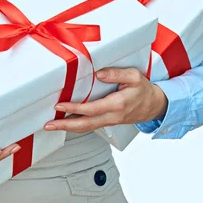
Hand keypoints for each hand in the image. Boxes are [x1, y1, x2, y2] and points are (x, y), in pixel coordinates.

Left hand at [44, 67, 167, 132]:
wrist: (154, 105)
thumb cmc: (143, 90)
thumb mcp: (134, 76)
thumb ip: (116, 74)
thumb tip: (99, 74)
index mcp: (117, 105)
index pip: (91, 109)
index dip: (74, 108)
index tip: (60, 105)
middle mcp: (112, 116)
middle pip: (85, 125)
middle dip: (65, 125)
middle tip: (49, 125)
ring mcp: (110, 121)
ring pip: (87, 128)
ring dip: (68, 128)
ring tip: (53, 125)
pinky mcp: (108, 122)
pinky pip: (90, 125)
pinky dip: (77, 125)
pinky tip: (67, 122)